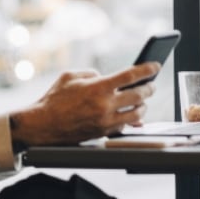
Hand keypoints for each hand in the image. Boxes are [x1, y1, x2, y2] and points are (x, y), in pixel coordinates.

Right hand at [9, 62, 158, 147]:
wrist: (43, 125)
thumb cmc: (54, 99)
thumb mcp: (70, 76)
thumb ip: (91, 73)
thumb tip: (104, 77)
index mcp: (97, 87)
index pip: (130, 76)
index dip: (147, 69)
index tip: (156, 66)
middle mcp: (104, 105)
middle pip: (139, 95)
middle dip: (149, 88)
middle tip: (151, 85)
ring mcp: (106, 121)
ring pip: (137, 113)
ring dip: (143, 106)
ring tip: (142, 100)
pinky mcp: (104, 133)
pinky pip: (126, 126)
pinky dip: (132, 120)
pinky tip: (134, 115)